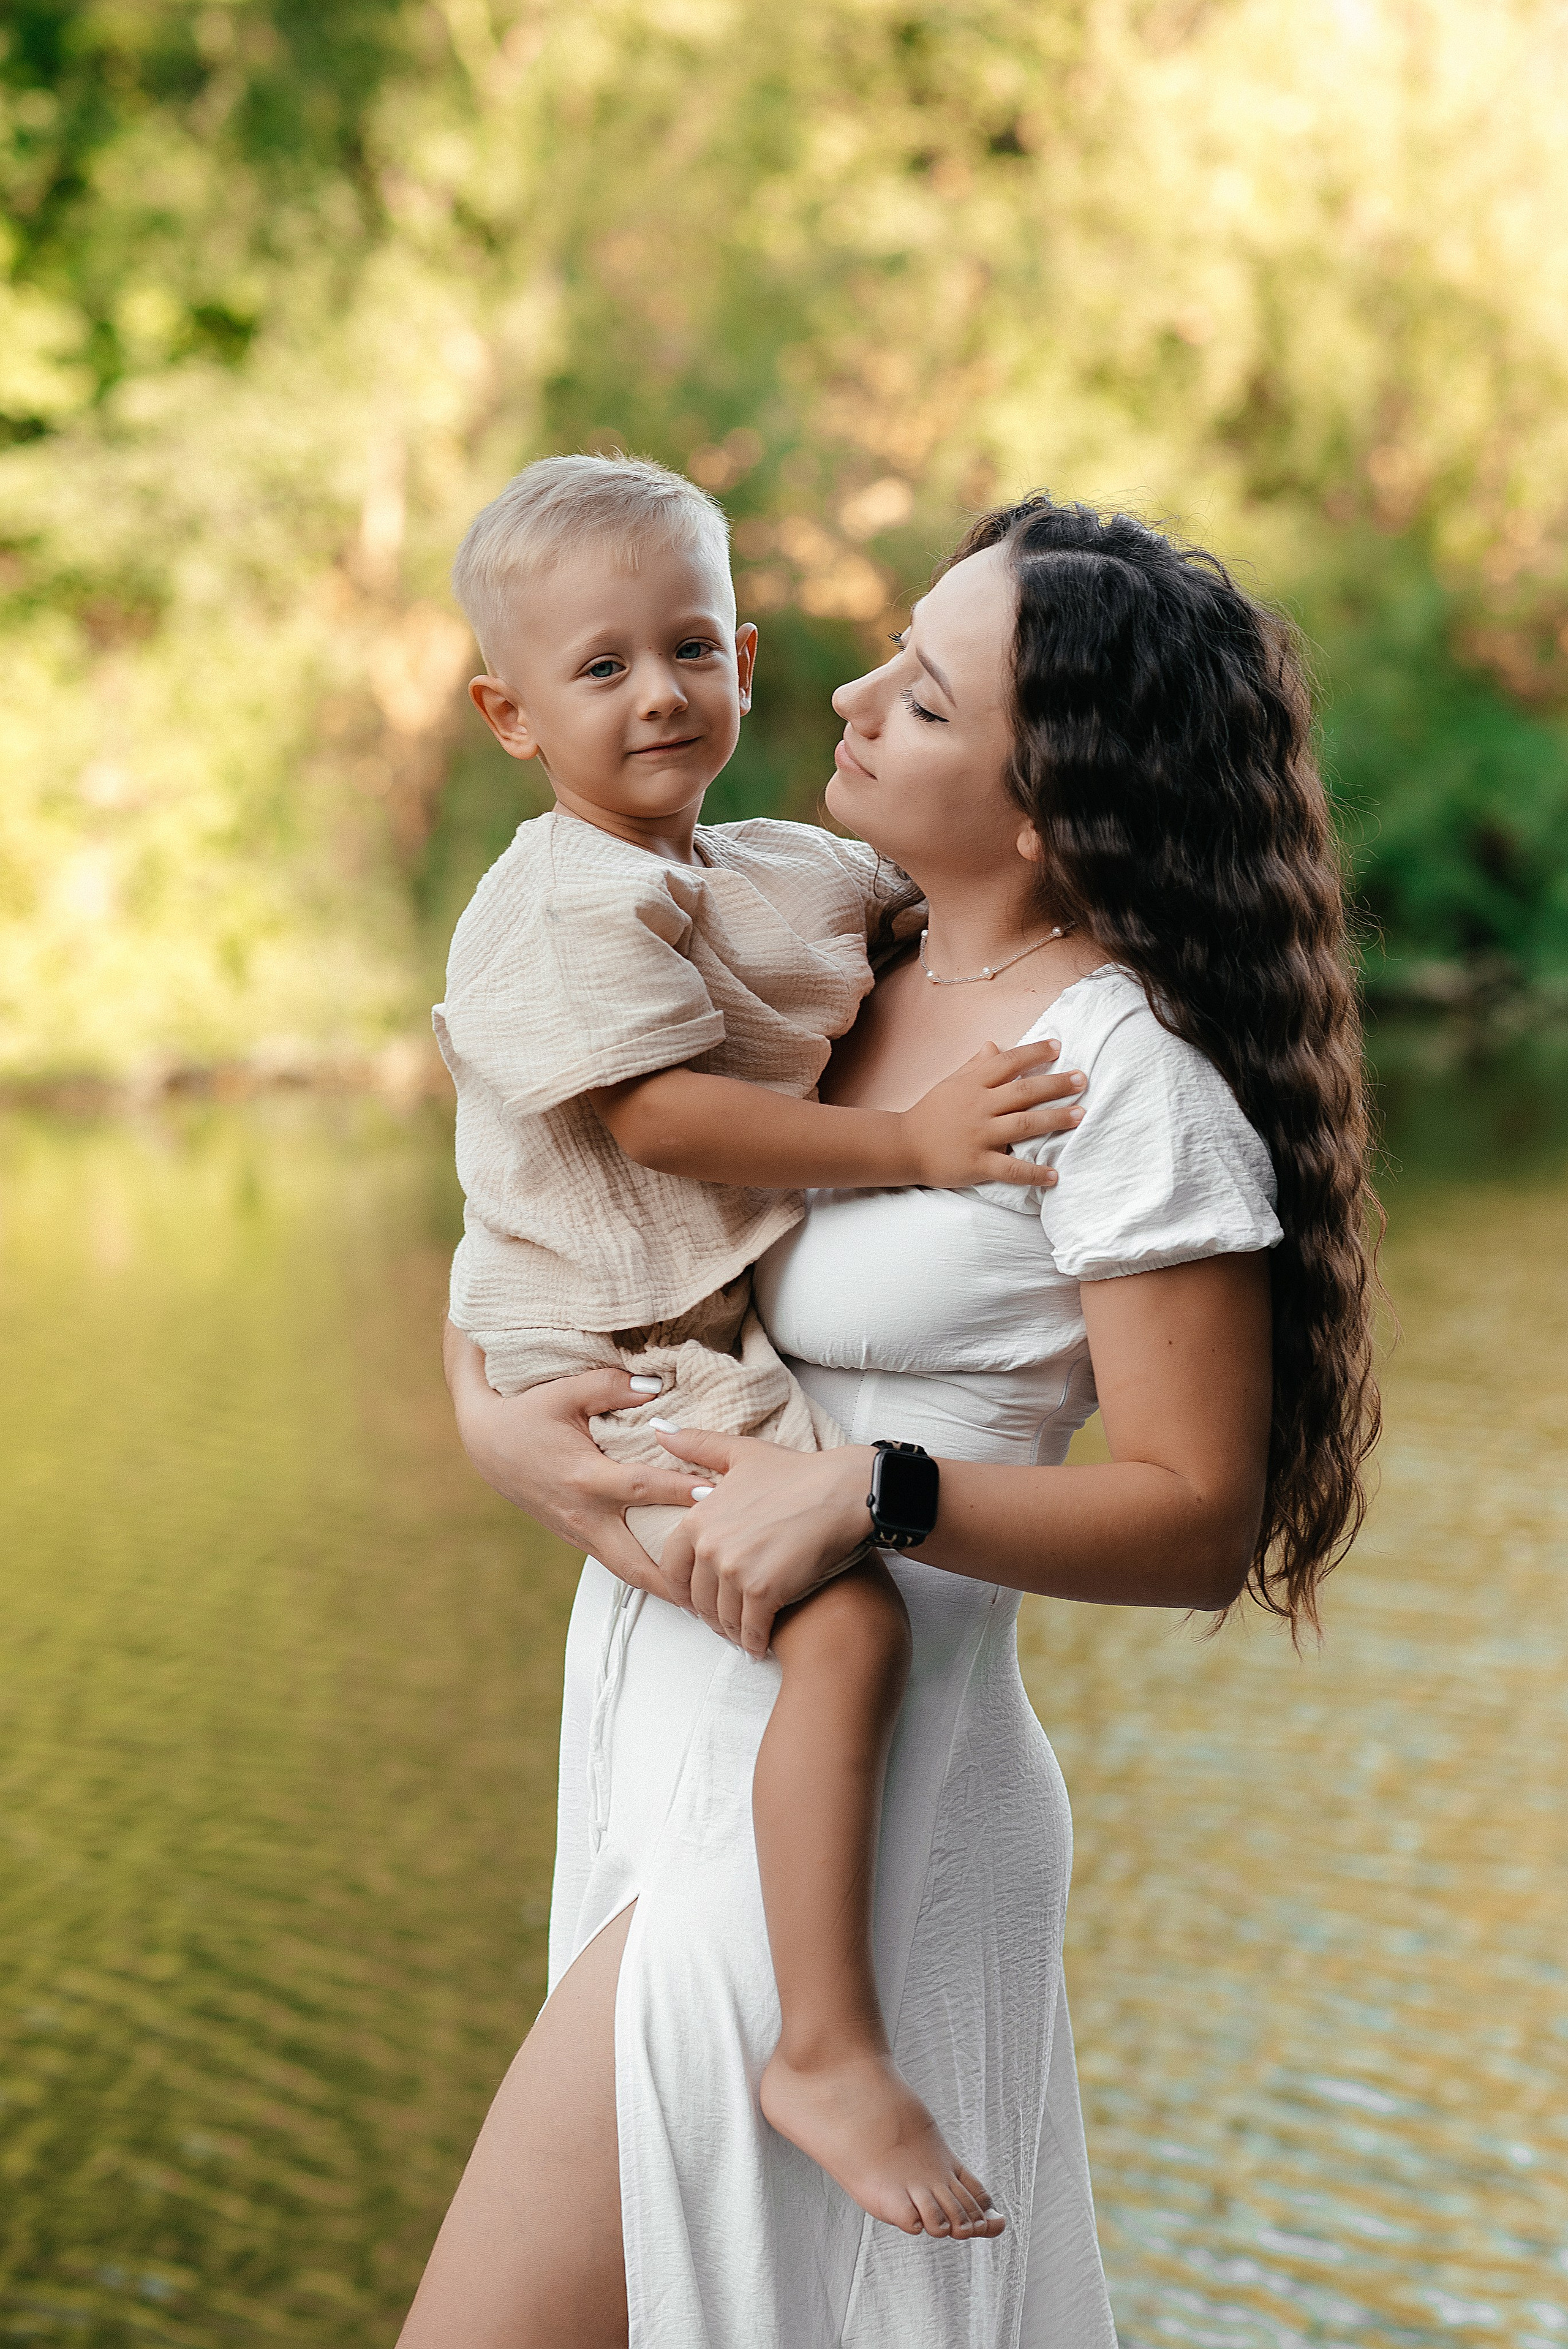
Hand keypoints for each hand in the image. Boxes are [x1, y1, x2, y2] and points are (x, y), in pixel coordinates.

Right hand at [442, 1321, 700, 1597]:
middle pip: (635, 1562)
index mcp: (584, 1478)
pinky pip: (615, 1561)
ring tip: (702, 1593)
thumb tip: (657, 1387)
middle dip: (674, 1580)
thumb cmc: (525, 1415)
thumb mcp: (565, 1392)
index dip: (680, 1491)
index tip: (717, 1494)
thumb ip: (611, 1387)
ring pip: (625, 1572)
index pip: (642, 1488)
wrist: (486, 1443)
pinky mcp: (576, 1537)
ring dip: (662, 1585)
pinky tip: (671, 1572)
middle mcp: (583, 1514)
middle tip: (712, 1588)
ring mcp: (578, 1532)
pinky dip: (643, 1570)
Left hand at [651, 1426, 876, 1655]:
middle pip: (697, 1598)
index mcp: (698, 1519)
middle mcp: (710, 1547)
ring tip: (742, 1634)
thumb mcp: (741, 1453)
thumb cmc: (797, 1473)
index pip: (672, 1568)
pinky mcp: (765, 1592)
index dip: (682, 1588)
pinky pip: (750, 1629)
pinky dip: (754, 1641)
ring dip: (731, 1631)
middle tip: (721, 1621)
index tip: (693, 1599)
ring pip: (722, 1617)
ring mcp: (735, 1571)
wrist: (843, 1492)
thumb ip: (696, 1445)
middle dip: (708, 1613)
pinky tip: (760, 1645)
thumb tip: (658, 1431)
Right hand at [897, 1041, 1084, 1189]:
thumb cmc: (929, 1113)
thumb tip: (995, 1045)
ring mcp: (978, 1135)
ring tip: (1080, 1115)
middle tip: (1082, 1080)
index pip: (1007, 1062)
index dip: (1034, 1053)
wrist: (902, 1146)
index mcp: (972, 1084)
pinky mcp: (977, 1163)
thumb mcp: (950, 1083)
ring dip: (1055, 1119)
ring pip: (1023, 1124)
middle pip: (1023, 1091)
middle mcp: (978, 1106)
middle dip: (1056, 1084)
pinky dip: (1034, 1173)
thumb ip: (975, 1065)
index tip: (1058, 1047)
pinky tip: (1054, 1174)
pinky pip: (1010, 1169)